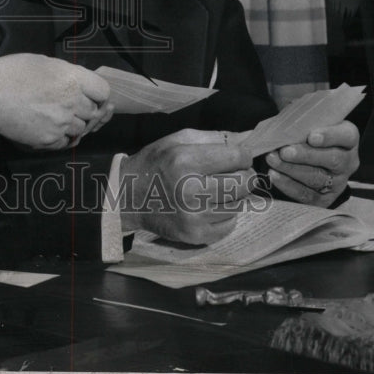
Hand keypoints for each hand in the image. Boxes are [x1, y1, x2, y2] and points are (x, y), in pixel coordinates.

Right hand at [0, 54, 111, 150]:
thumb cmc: (10, 73)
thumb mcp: (43, 62)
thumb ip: (66, 73)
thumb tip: (77, 82)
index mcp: (73, 78)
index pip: (103, 91)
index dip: (99, 94)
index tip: (93, 96)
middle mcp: (72, 101)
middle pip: (93, 112)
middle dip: (85, 110)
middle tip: (69, 106)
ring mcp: (62, 123)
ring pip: (81, 129)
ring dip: (73, 125)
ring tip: (55, 116)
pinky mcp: (50, 140)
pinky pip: (65, 142)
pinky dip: (61, 137)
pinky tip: (48, 127)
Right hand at [119, 129, 254, 245]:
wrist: (128, 197)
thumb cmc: (155, 163)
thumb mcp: (175, 140)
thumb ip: (211, 138)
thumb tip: (244, 143)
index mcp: (185, 160)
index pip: (236, 158)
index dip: (243, 156)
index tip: (238, 157)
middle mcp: (190, 190)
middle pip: (244, 183)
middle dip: (244, 176)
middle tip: (235, 174)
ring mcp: (194, 216)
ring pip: (239, 204)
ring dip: (234, 196)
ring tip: (217, 190)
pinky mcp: (196, 235)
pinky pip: (230, 224)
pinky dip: (226, 214)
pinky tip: (210, 206)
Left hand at [265, 120, 359, 206]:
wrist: (303, 155)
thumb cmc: (304, 131)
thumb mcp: (307, 120)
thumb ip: (301, 117)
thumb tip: (284, 116)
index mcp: (348, 138)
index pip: (346, 136)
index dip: (330, 136)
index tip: (311, 137)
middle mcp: (347, 162)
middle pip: (332, 160)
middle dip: (305, 155)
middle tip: (284, 152)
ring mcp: (338, 182)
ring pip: (318, 178)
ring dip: (292, 169)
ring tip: (272, 160)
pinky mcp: (325, 198)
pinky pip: (307, 195)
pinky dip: (289, 185)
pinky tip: (274, 175)